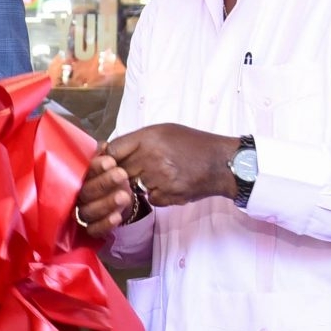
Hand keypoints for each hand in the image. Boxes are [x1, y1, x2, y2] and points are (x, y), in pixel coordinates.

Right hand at [74, 151, 135, 239]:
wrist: (120, 192)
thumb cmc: (111, 173)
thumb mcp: (109, 161)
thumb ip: (104, 154)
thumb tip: (102, 147)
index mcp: (77, 177)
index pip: (81, 172)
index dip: (94, 167)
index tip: (110, 161)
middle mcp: (76, 196)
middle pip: (84, 192)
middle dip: (103, 183)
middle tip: (121, 175)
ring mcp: (83, 212)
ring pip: (88, 212)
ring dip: (106, 203)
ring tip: (124, 195)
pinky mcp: (91, 228)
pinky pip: (93, 230)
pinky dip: (105, 224)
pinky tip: (117, 216)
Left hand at [107, 124, 238, 208]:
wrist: (221, 162)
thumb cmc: (192, 144)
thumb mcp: (164, 131)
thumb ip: (137, 140)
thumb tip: (108, 150)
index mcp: (149, 137)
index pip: (113, 150)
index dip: (109, 157)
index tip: (111, 161)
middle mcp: (151, 157)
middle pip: (120, 171)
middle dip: (124, 172)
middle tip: (138, 169)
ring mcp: (159, 178)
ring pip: (134, 186)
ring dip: (141, 184)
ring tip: (161, 175)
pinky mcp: (168, 195)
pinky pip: (150, 199)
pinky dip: (157, 195)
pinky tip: (170, 186)